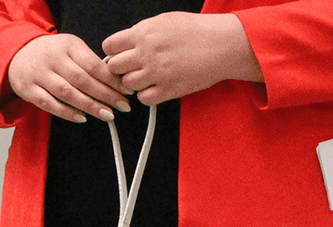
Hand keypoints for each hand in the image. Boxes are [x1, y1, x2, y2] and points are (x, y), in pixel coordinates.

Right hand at [8, 34, 131, 123]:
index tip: (126, 91)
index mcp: (69, 46)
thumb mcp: (71, 49)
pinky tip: (82, 118)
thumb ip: (88, 62)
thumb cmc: (51, 55)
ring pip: (68, 93)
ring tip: (107, 115)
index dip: (111, 79)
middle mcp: (54, 59)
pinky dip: (67, 113)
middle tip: (122, 107)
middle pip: (83, 79)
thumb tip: (114, 82)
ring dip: (89, 106)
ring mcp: (40, 75)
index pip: (94, 64)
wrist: (18, 55)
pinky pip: (50, 104)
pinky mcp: (29, 90)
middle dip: (105, 95)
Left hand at [103, 13, 261, 105]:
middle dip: (121, 69)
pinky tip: (157, 86)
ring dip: (134, 83)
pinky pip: (143, 99)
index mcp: (145, 32)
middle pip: (114, 68)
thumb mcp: (164, 21)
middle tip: (133, 68)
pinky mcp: (166, 90)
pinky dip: (147, 95)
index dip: (113, 52)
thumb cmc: (195, 31)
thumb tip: (121, 46)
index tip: (120, 55)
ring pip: (127, 85)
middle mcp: (147, 52)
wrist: (221, 44)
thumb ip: (141, 33)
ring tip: (148, 76)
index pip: (110, 46)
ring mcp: (156, 73)